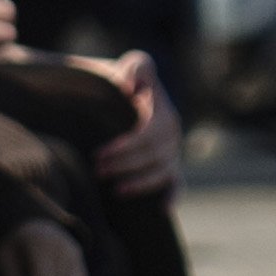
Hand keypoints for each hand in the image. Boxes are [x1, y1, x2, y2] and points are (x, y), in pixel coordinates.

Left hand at [75, 49, 179, 200]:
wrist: (114, 96)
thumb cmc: (117, 81)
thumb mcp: (127, 67)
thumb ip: (136, 68)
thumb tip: (133, 88)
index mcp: (163, 109)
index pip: (150, 134)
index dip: (127, 147)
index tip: (100, 153)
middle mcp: (172, 131)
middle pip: (154, 156)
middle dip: (126, 165)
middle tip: (98, 170)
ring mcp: (172, 149)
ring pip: (163, 172)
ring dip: (140, 183)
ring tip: (115, 190)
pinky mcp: (169, 164)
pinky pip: (177, 182)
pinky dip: (173, 196)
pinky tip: (163, 208)